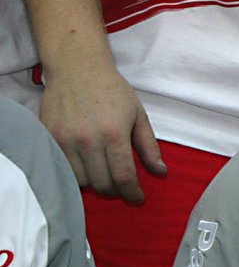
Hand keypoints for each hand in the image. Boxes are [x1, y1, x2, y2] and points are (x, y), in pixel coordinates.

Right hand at [38, 60, 164, 202]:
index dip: (133, 193)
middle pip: (102, 183)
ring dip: (95, 183)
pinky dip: (76, 174)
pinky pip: (63, 169)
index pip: (124, 177)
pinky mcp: (49, 137)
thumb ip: (149, 146)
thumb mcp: (138, 115)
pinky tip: (87, 166)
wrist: (77, 67)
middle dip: (116, 191)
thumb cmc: (112, 90)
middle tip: (123, 186)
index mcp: (114, 134)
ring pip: (81, 180)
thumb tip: (160, 172)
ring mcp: (65, 139)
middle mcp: (88, 140)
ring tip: (104, 174)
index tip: (138, 198)